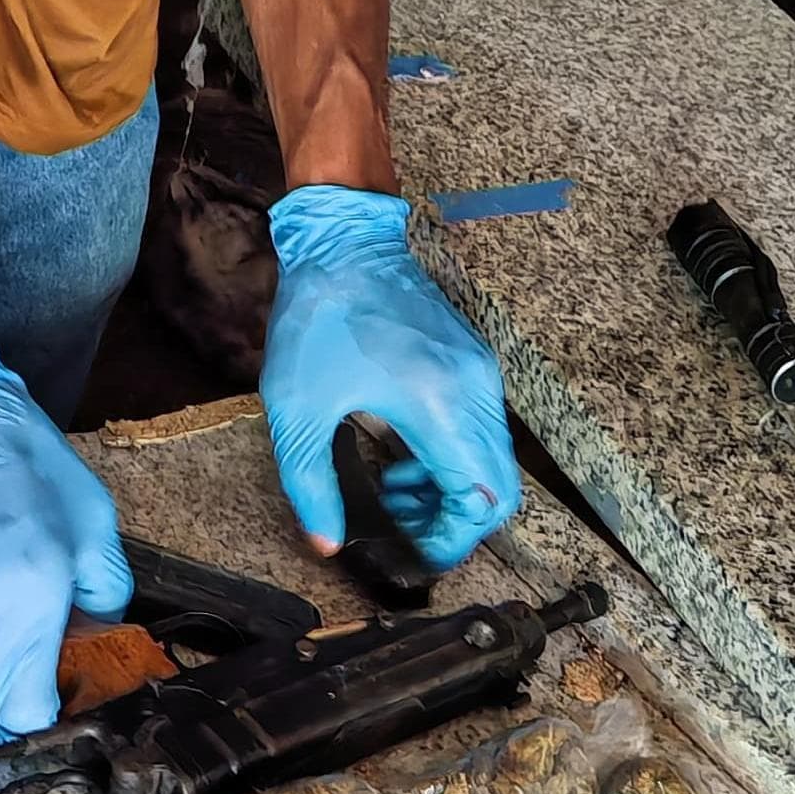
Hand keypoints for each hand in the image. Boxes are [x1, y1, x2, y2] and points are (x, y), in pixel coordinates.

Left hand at [261, 187, 518, 570]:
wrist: (344, 239)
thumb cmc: (320, 316)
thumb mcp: (296, 408)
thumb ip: (310, 483)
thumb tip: (326, 542)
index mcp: (439, 407)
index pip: (480, 500)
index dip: (451, 541)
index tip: (412, 554)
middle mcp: (474, 392)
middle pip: (498, 489)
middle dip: (453, 522)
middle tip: (402, 528)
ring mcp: (479, 374)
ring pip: (492, 461)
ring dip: (450, 489)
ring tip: (392, 493)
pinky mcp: (471, 362)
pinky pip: (480, 429)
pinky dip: (451, 456)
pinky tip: (400, 455)